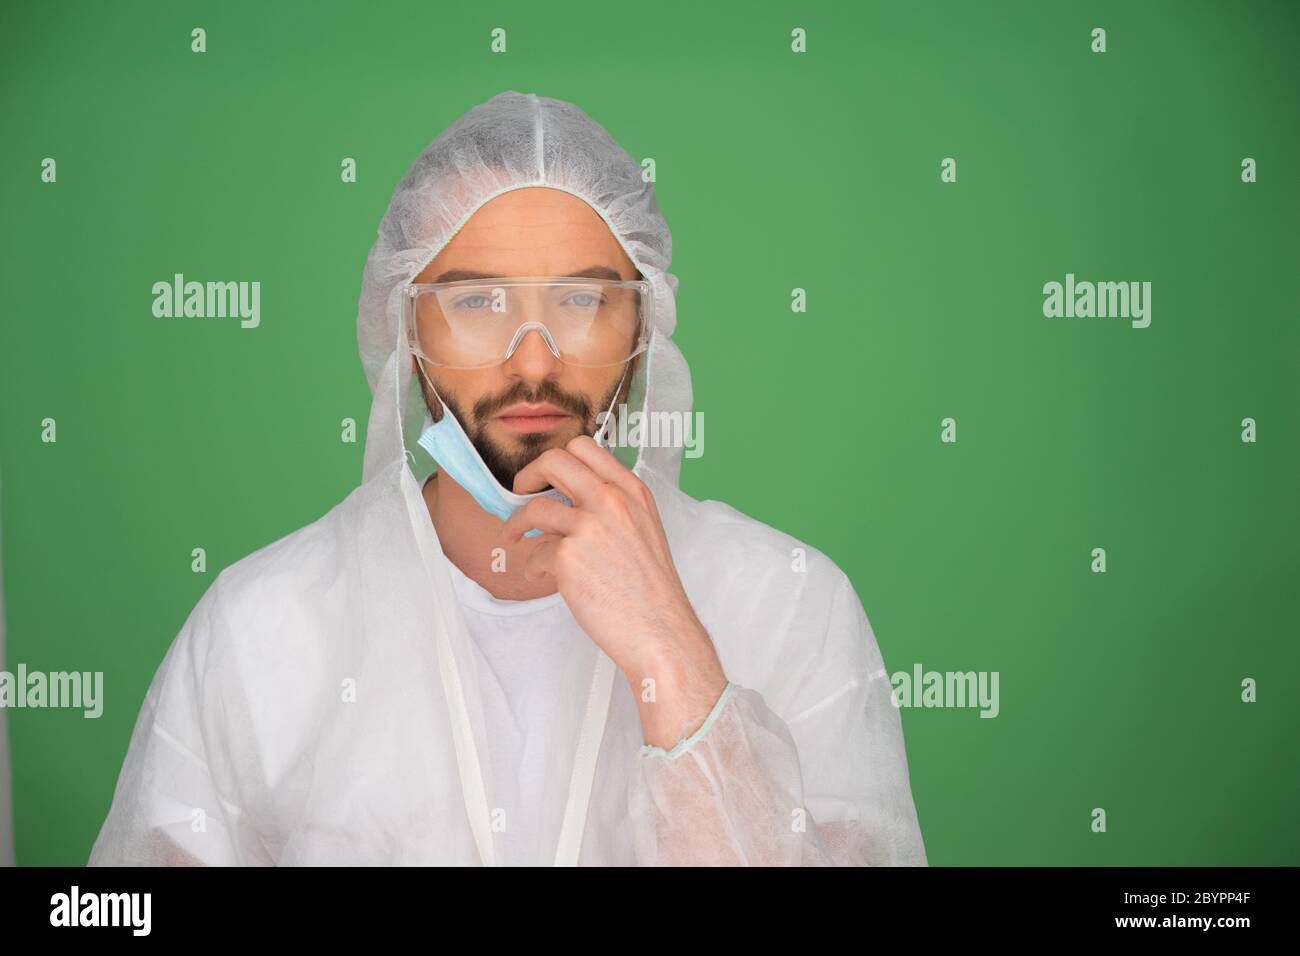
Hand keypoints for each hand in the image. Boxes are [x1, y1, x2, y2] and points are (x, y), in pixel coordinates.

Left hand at [498, 436, 727, 747]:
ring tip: (513, 539)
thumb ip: (613, 510)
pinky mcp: (569, 556)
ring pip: (533, 508)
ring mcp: (590, 526)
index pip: (586, 448)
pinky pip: (534, 553)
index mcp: (632, 492)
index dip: (557, 459)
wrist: (661, 631)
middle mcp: (612, 500)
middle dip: (527, 475)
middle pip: (554, 460)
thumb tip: (567, 505)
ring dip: (515, 524)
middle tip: (520, 493)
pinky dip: (532, 567)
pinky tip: (542, 578)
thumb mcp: (644, 532)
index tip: (545, 477)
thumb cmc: (652, 592)